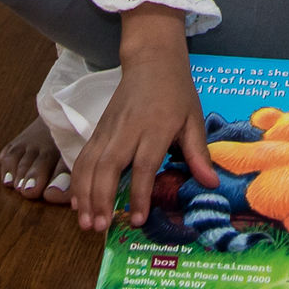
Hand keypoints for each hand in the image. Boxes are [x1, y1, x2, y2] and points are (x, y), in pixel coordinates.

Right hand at [68, 10, 219, 232]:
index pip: (143, 165)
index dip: (138, 194)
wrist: (151, 60)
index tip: (136, 220)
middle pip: (108, 166)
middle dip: (100, 199)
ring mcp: (109, 129)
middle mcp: (128, 129)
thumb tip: (210, 184)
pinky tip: (77, 201)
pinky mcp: (98, 129)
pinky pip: (83, 157)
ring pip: (89, 163)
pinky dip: (77, 180)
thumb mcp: (194, 119)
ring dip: (84, 194)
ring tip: (86, 223)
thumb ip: (199, 153)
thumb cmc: (176, 91)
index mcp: (155, 128)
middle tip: (100, 227)